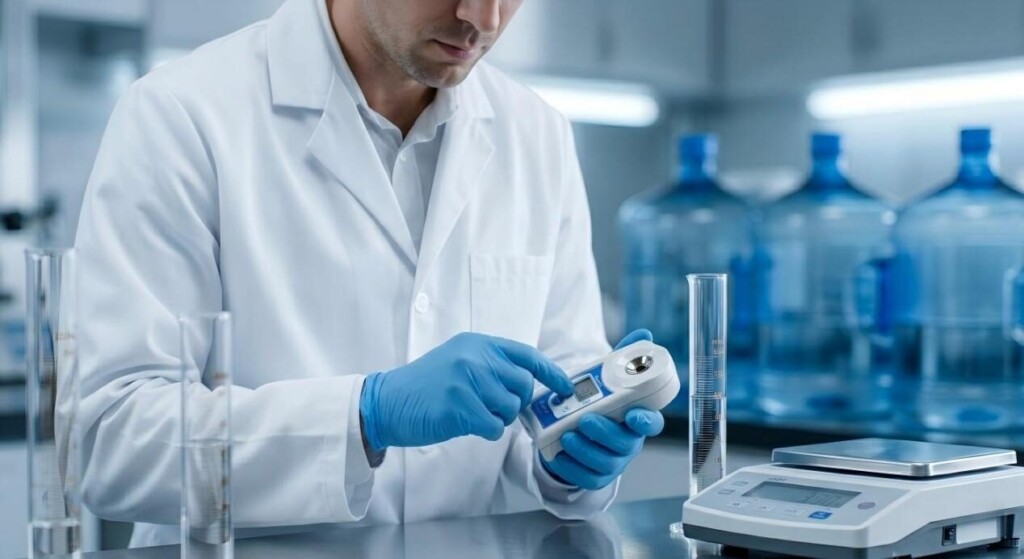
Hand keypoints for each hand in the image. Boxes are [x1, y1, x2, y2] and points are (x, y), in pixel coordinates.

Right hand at [360, 332, 572, 450]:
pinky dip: (485, 431)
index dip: (551, 371)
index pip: (526, 355)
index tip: (565, 387)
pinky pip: (494, 426)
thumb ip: (491, 365)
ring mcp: (467, 380)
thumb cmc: (426, 386)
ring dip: (499, 418)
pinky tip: (466, 424)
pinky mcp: (460, 406)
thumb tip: (530, 384)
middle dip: (516, 402)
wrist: (387, 401)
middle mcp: (475, 357)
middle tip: (496, 408)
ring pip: (510, 407)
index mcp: (478, 343)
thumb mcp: (459, 360)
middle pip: (523, 385)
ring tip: (474, 414)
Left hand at [539, 329, 665, 489]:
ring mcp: (612, 461)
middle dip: (605, 433)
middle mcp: (628, 442)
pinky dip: (571, 468)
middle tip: (585, 419)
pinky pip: (585, 477)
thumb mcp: (609, 379)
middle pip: (624, 444)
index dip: (646, 421)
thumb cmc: (600, 404)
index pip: (651, 423)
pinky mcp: (594, 476)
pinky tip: (558, 455)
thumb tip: (645, 334)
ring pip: (604, 463)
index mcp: (636, 419)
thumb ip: (625, 358)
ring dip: (585, 450)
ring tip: (567, 435)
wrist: (579, 431)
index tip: (633, 414)